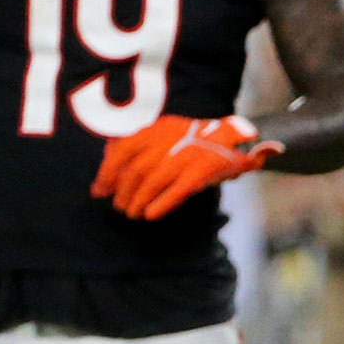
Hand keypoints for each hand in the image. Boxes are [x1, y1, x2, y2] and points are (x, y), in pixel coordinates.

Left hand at [90, 115, 279, 219]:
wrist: (244, 135)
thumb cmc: (200, 138)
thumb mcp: (169, 130)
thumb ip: (141, 141)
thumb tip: (107, 154)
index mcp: (159, 128)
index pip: (123, 149)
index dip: (107, 172)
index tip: (99, 190)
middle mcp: (170, 140)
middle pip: (136, 169)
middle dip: (123, 191)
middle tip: (119, 207)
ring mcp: (187, 155)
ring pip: (153, 181)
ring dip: (139, 200)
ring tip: (133, 214)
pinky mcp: (202, 171)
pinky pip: (177, 190)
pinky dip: (162, 204)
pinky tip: (151, 215)